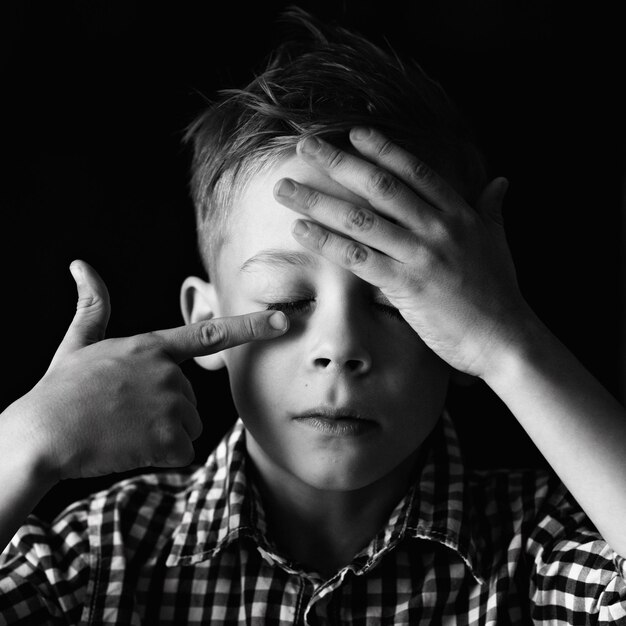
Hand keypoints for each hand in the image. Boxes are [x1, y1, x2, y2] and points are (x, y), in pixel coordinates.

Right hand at [3, 260, 287, 481]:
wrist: (42, 435)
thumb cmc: (60, 390)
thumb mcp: (79, 342)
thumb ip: (93, 305)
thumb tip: (80, 265)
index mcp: (151, 347)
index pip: (210, 334)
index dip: (251, 327)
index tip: (284, 321)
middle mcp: (168, 372)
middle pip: (192, 401)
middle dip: (166, 412)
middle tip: (125, 415)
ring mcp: (169, 405)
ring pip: (189, 427)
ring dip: (163, 435)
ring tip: (125, 430)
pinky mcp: (167, 438)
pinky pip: (182, 452)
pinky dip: (160, 457)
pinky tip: (130, 449)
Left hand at [273, 128, 533, 377]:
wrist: (505, 339)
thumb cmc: (500, 293)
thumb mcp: (499, 243)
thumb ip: (493, 209)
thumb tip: (501, 182)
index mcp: (459, 214)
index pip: (415, 171)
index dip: (383, 149)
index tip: (353, 133)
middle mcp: (438, 227)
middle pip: (379, 186)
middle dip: (338, 162)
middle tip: (306, 145)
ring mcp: (421, 255)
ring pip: (361, 219)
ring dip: (318, 201)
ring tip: (284, 189)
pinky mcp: (407, 285)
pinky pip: (358, 258)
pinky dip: (327, 243)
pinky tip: (301, 230)